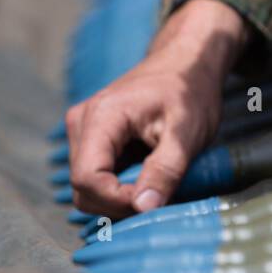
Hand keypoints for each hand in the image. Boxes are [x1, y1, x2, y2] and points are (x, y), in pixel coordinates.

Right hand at [66, 0, 248, 217]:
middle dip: (119, 204)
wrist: (186, 63)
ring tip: (156, 186)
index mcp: (101, 117)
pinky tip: (146, 178)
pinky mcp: (91, 139)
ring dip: (119, 199)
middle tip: (159, 198)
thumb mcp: (187, 133)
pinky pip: (95, 178)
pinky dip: (118, 189)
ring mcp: (82, 131)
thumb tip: (144, 209)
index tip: (153, 203)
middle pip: (82, 188)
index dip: (117, 201)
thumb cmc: (189, 91)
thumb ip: (165, 171)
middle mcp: (81, 123)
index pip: (87, 179)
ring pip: (86, 187)